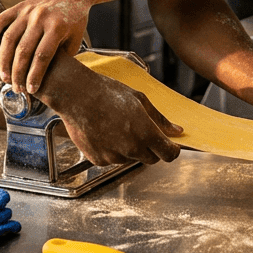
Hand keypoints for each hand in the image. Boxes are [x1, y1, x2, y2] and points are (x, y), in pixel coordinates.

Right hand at [0, 0, 90, 92]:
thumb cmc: (74, 21)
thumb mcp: (74, 40)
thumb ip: (61, 57)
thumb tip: (47, 79)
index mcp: (57, 27)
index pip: (42, 56)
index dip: (35, 75)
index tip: (31, 90)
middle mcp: (40, 18)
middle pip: (24, 50)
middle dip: (18, 73)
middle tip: (16, 88)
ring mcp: (28, 11)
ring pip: (9, 38)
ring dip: (4, 61)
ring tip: (5, 77)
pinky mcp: (19, 6)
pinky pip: (1, 20)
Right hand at [48, 69, 182, 165]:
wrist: (76, 95)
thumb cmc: (106, 93)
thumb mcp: (139, 100)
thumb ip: (160, 119)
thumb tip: (176, 131)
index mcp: (145, 132)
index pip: (168, 154)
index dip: (172, 150)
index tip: (171, 146)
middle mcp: (131, 148)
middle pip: (151, 159)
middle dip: (151, 148)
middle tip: (142, 131)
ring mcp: (113, 156)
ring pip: (131, 159)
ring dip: (131, 148)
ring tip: (118, 127)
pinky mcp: (98, 160)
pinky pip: (113, 159)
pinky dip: (113, 150)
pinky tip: (106, 132)